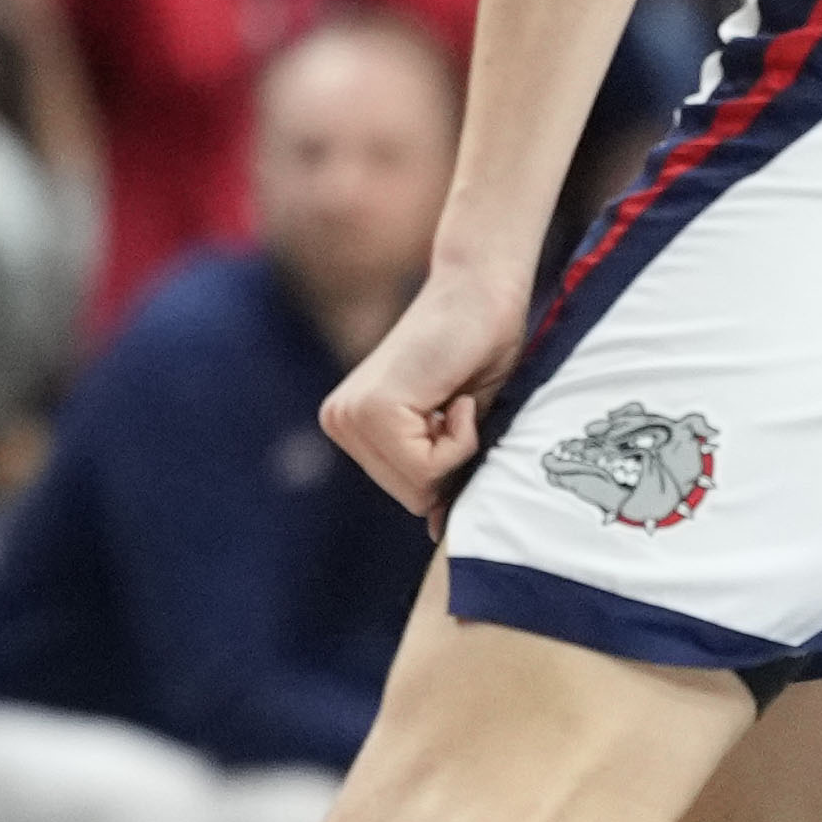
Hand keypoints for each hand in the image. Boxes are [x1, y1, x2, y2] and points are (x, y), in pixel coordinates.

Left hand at [320, 251, 531, 515]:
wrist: (480, 287)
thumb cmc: (479, 350)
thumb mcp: (458, 427)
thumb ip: (442, 475)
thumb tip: (437, 534)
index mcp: (352, 426)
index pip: (409, 492)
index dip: (450, 465)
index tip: (457, 412)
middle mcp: (341, 421)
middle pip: (411, 496)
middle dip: (451, 462)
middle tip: (458, 403)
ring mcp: (352, 415)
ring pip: (420, 487)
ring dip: (457, 447)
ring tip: (455, 395)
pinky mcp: (374, 409)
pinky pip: (429, 468)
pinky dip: (460, 437)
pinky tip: (455, 393)